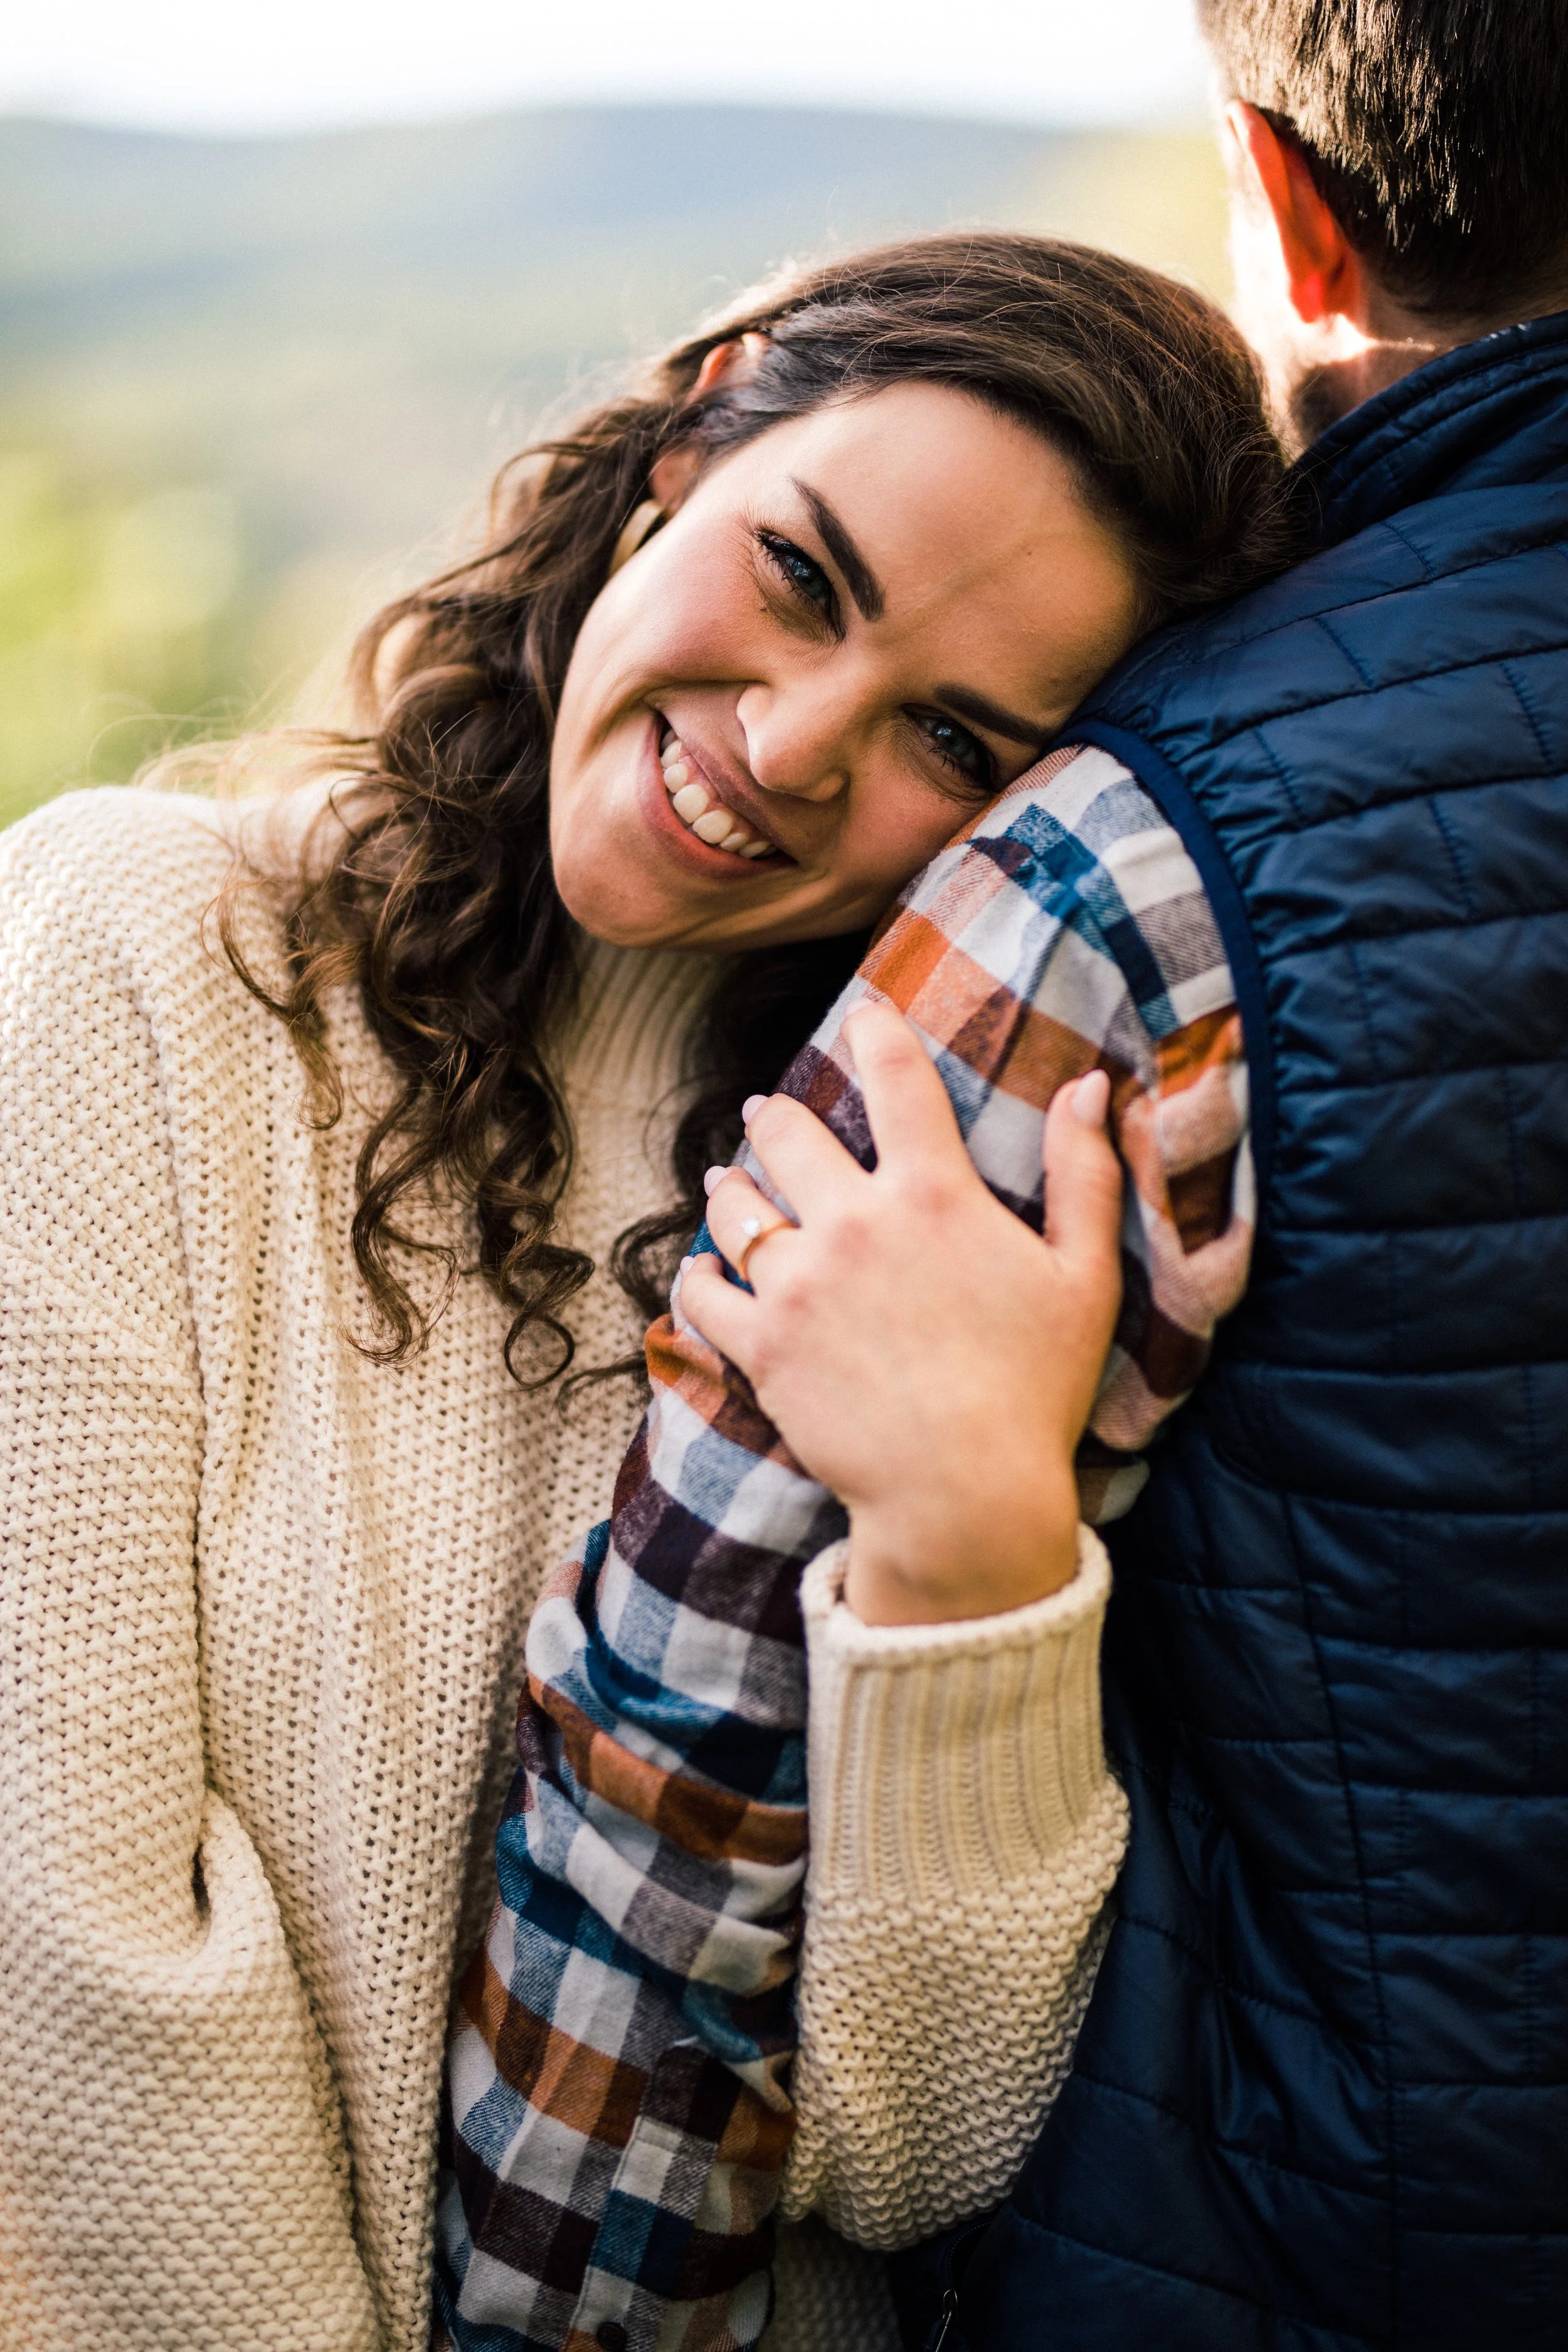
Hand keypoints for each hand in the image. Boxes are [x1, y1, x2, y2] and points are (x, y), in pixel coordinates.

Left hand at [681, 1001, 1123, 1625]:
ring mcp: (798, 1284)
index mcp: (934, 1194)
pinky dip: (697, 1277)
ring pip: (734, 1204)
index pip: (895, 1078)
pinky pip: (701, 1292)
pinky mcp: (759, 1346)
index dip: (874, 1031)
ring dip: (730, 1186)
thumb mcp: (1085, 1278)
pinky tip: (704, 1271)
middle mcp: (854, 1223)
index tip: (860, 1013)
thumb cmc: (1036, 1390)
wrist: (964, 1496)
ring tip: (727, 1183)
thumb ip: (1086, 1174)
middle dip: (772, 1113)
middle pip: (785, 1129)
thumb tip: (1093, 1084)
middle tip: (767, 1113)